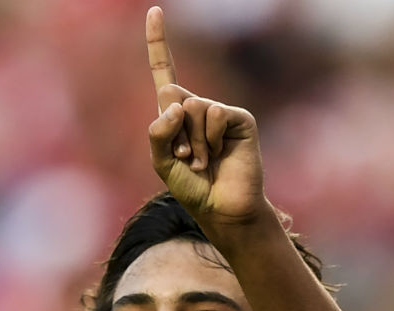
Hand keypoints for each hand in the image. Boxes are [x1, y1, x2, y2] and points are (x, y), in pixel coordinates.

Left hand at [146, 6, 270, 226]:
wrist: (222, 208)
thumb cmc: (192, 187)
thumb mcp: (161, 162)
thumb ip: (158, 132)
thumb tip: (176, 101)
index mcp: (175, 115)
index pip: (164, 72)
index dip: (158, 43)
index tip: (154, 10)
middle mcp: (197, 107)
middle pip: (173, 97)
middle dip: (173, 133)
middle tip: (188, 159)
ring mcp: (219, 111)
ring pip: (193, 106)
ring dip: (193, 141)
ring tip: (203, 161)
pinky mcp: (239, 118)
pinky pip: (215, 113)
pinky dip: (211, 138)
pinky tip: (220, 154)